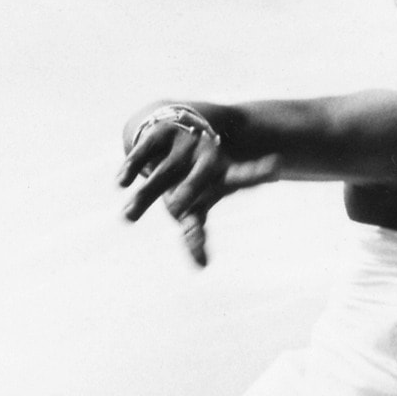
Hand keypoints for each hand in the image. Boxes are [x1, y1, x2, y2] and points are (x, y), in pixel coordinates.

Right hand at [116, 121, 280, 266]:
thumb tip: (202, 266)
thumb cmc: (190, 179)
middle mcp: (203, 156)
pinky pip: (144, 152)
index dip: (256, 173)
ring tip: (128, 218)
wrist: (174, 129)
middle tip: (177, 208)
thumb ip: (197, 233)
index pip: (241, 176)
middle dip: (189, 189)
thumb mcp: (196, 204)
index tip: (275, 166)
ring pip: (164, 172)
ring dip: (147, 193)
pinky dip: (132, 167)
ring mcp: (181, 144)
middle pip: (199, 176)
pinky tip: (121, 183)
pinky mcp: (157, 135)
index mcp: (221, 173)